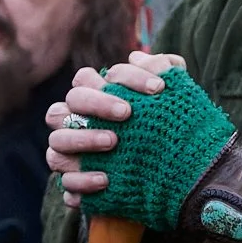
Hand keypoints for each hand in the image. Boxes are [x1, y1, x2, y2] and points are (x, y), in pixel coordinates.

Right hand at [44, 51, 187, 206]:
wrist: (184, 180)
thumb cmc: (172, 134)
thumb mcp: (177, 101)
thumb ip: (165, 72)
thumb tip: (136, 55)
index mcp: (93, 103)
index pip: (83, 80)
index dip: (116, 79)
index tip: (157, 89)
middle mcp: (76, 127)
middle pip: (62, 107)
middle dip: (94, 106)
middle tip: (127, 113)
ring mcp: (72, 157)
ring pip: (56, 143)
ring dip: (81, 140)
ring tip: (113, 142)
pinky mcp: (78, 187)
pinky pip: (67, 183)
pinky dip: (81, 180)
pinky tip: (106, 179)